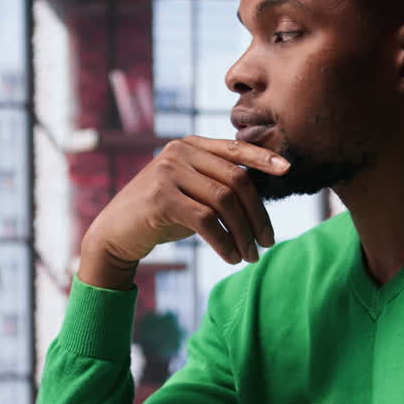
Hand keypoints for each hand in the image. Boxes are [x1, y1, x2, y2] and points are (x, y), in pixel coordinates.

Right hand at [79, 136, 289, 289]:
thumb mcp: (192, 195)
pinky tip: (230, 257)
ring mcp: (168, 172)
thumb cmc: (160, 216)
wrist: (115, 234)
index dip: (263, 159)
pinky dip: (224, 242)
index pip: (234, 148)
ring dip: (243, 233)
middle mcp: (179, 152)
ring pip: (224, 201)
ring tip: (251, 256)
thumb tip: (262, 199)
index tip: (288, 170)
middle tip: (268, 242)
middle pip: (235, 179)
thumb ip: (219, 187)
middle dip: (257, 214)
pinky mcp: (160, 197)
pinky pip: (205, 220)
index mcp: (190, 145)